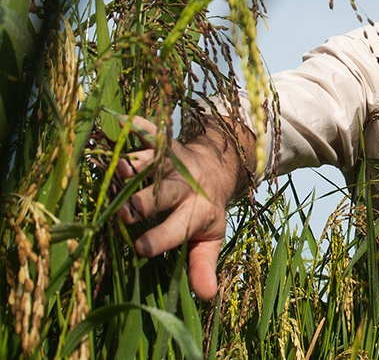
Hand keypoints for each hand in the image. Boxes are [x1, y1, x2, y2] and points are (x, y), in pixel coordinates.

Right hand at [116, 115, 251, 299]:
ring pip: (155, 163)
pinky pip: (152, 133)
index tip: (141, 249)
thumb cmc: (204, 210)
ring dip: (139, 164)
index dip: (160, 238)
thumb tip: (207, 296)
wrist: (216, 167)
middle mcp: (183, 186)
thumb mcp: (210, 238)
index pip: (177, 228)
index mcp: (195, 212)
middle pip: (164, 194)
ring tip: (122, 167)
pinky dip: (139, 126)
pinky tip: (123, 121)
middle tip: (127, 212)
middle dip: (146, 202)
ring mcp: (173, 164)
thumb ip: (203, 265)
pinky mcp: (164, 144)